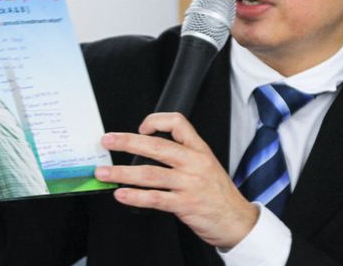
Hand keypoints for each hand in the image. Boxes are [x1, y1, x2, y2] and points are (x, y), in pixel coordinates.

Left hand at [95, 112, 258, 248]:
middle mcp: (194, 163)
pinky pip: (155, 198)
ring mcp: (189, 184)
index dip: (156, 121)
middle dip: (127, 142)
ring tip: (104, 173)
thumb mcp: (207, 164)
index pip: (178, 123)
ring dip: (122, 173)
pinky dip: (135, 196)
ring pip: (150, 173)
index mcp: (199, 149)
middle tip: (107, 141)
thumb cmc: (219, 193)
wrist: (238, 220)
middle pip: (156, 146)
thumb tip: (148, 149)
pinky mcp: (185, 205)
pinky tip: (121, 194)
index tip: (140, 127)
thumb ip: (183, 155)